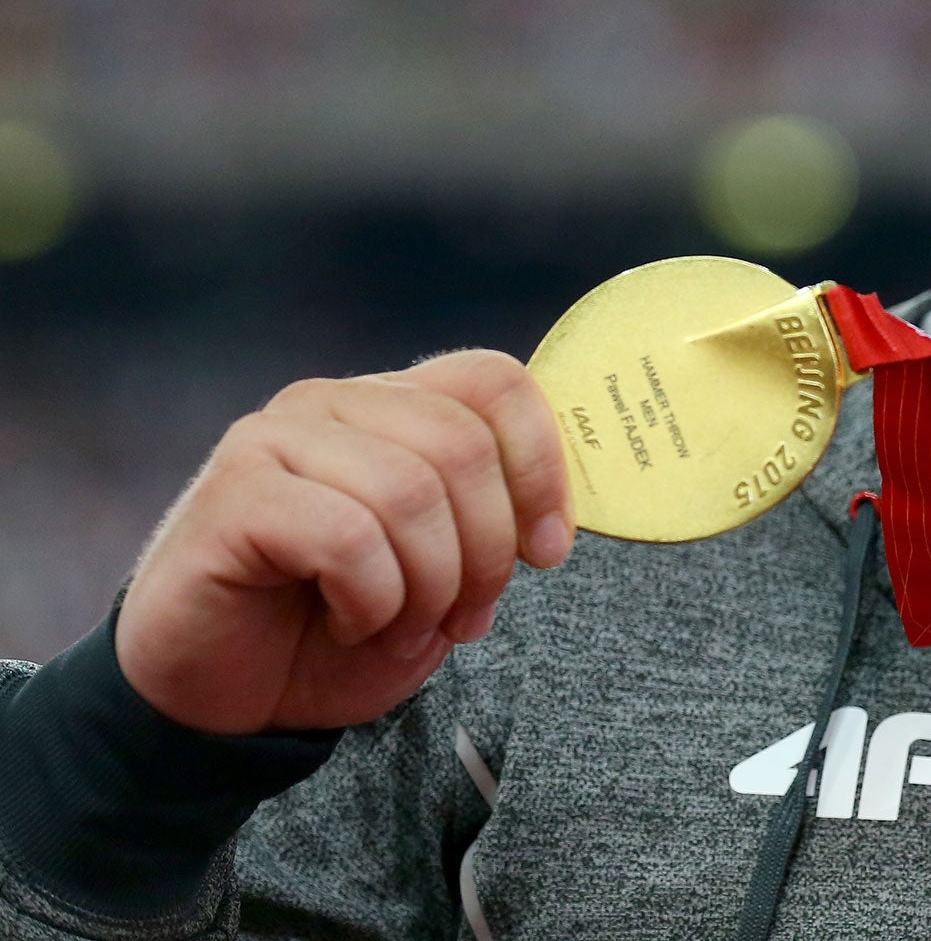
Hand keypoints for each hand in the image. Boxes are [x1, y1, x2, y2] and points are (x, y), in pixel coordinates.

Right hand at [114, 350, 574, 734]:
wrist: (221, 702)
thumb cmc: (336, 631)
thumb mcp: (442, 573)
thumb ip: (491, 521)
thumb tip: (556, 513)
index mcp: (392, 404)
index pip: (494, 382)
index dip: (540, 465)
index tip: (549, 551)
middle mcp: (332, 401)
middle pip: (464, 444)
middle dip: (487, 552)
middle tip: (465, 619)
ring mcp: (275, 439)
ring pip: (410, 491)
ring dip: (429, 586)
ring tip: (404, 630)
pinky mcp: (233, 494)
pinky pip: (346, 536)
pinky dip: (371, 599)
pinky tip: (350, 623)